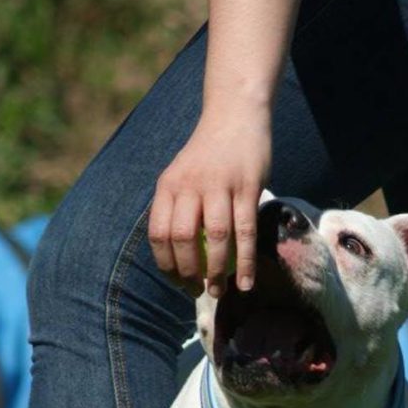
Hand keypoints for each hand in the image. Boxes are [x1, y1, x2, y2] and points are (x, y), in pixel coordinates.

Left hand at [148, 103, 271, 296]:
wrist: (235, 115)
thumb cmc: (208, 154)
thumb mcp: (182, 175)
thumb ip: (177, 207)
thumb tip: (176, 255)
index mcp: (168, 185)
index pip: (159, 233)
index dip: (165, 264)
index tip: (177, 282)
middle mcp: (190, 185)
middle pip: (183, 239)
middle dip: (189, 273)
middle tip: (198, 291)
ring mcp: (220, 186)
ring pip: (216, 238)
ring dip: (216, 272)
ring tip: (219, 292)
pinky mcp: (248, 187)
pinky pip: (246, 232)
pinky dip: (245, 262)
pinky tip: (246, 282)